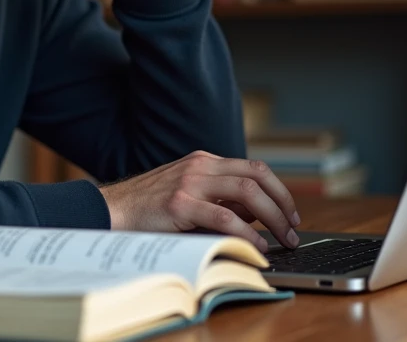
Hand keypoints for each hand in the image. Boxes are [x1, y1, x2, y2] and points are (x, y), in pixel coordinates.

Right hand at [98, 150, 300, 252]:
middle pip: (257, 175)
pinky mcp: (179, 204)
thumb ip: (221, 199)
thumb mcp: (189, 194)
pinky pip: (224, 216)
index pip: (254, 167)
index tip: (291, 212)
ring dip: (273, 216)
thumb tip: (256, 214)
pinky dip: (247, 232)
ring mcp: (189, 182)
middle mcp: (199, 166)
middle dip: (283, 203)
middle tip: (294, 228)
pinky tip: (256, 245)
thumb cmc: (150, 207)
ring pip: (247, 191)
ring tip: (283, 238)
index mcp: (203, 161)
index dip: (279, 190)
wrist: (111, 209)